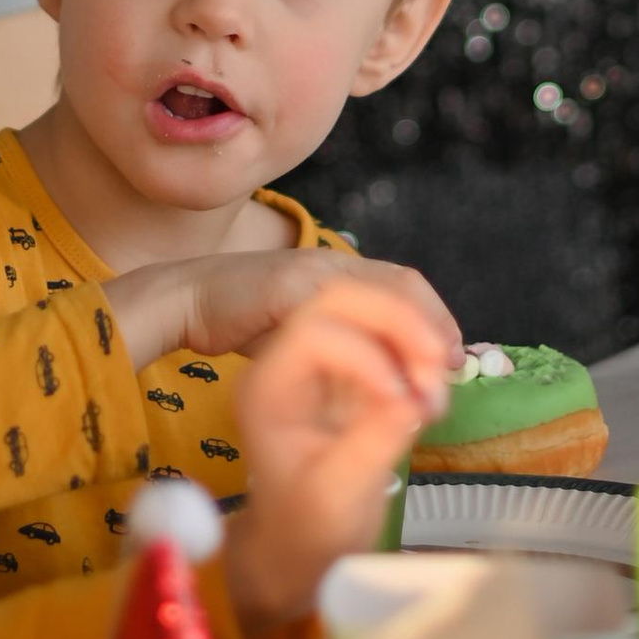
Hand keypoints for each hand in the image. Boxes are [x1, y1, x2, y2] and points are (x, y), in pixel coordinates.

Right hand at [108, 244, 458, 374]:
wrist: (184, 297)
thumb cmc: (238, 316)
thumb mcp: (299, 327)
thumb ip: (336, 340)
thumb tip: (378, 368)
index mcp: (338, 270)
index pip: (405, 285)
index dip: (437, 320)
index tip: (454, 361)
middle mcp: (331, 262)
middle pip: (404, 284)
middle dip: (435, 330)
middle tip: (449, 374)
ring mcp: (311, 271)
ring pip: (383, 293)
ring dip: (413, 335)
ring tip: (426, 376)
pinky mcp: (288, 288)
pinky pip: (343, 312)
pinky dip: (369, 341)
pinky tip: (378, 371)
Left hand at [221, 278, 454, 630]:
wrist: (301, 546)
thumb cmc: (308, 530)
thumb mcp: (338, 496)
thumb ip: (372, 443)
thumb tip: (414, 398)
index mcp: (270, 386)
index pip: (316, 331)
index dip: (368, 354)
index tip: (406, 403)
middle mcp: (289, 358)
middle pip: (344, 297)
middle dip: (402, 321)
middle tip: (443, 368)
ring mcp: (322, 356)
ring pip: (373, 302)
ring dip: (418, 330)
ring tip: (443, 384)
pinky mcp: (352, 362)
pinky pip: (390, 327)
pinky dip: (423, 342)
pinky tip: (440, 381)